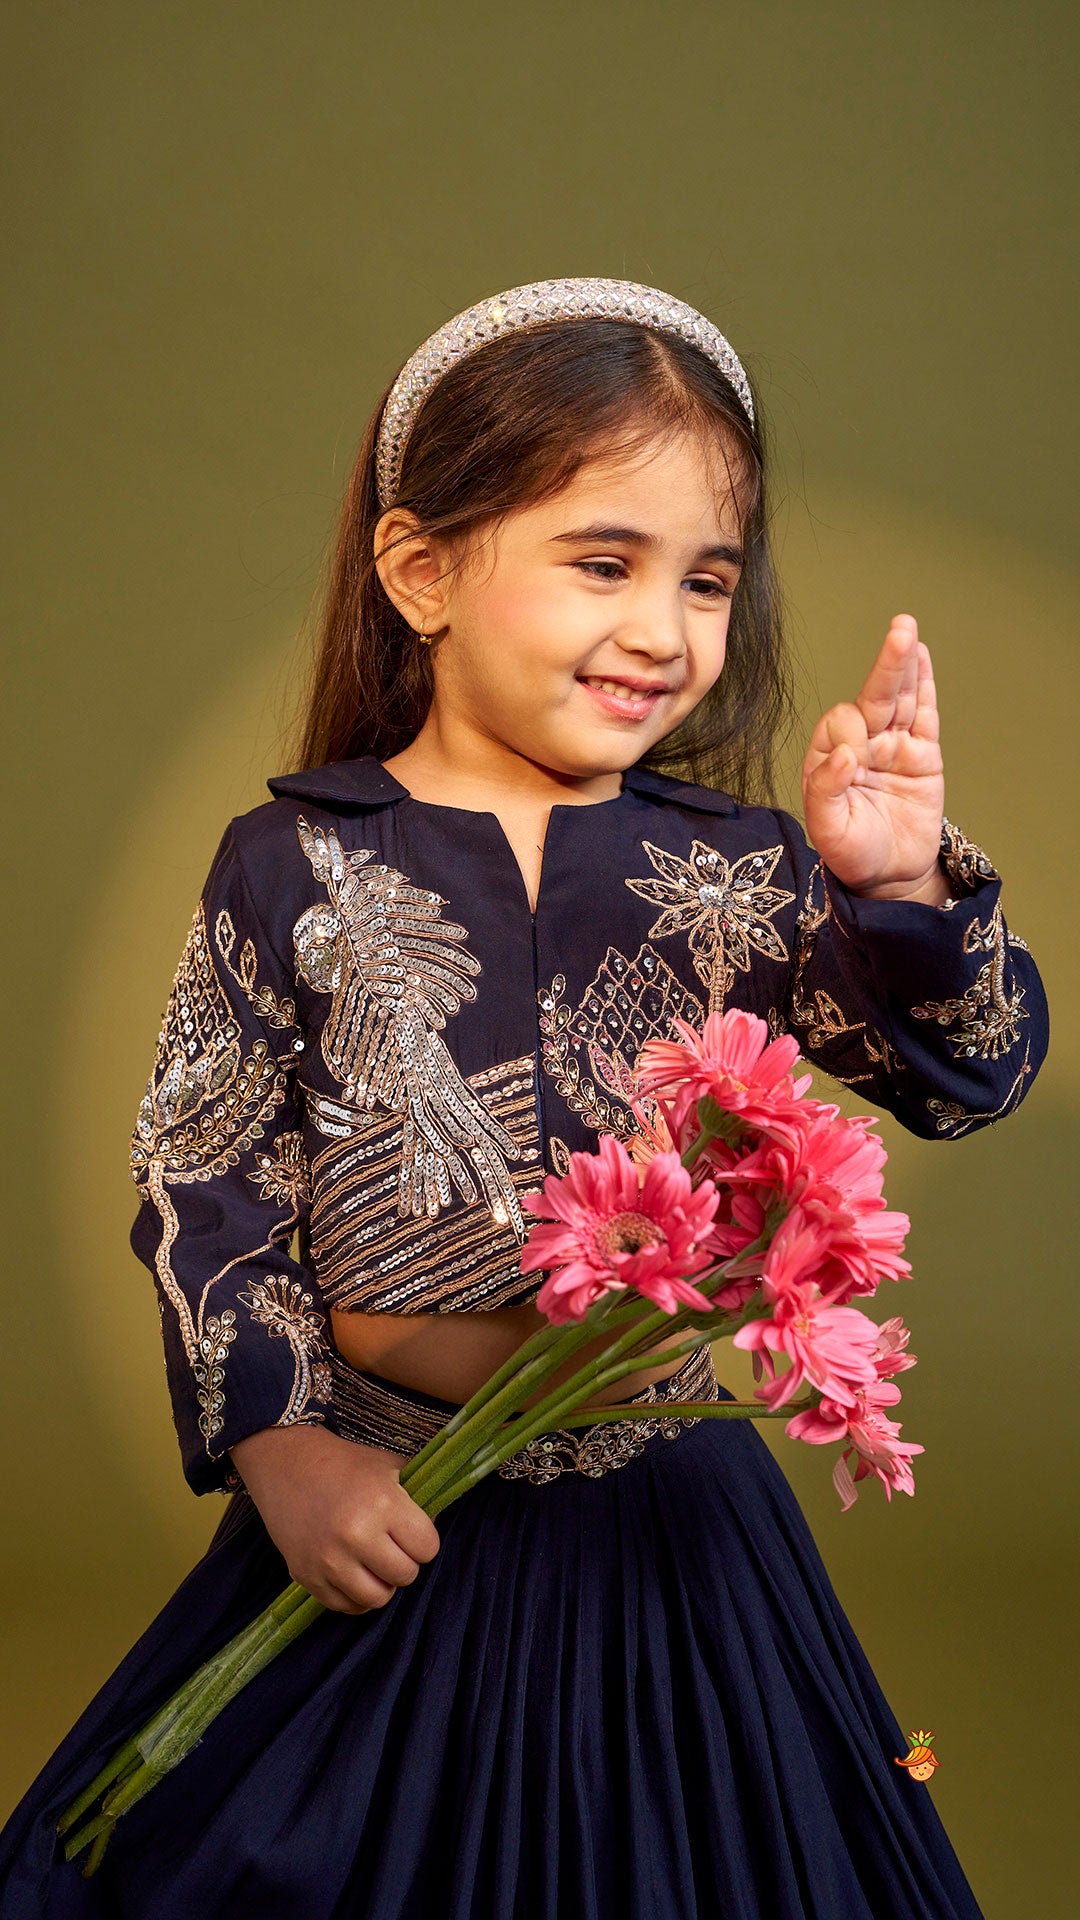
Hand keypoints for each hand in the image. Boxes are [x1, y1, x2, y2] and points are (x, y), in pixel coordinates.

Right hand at [229, 1424, 440, 1614]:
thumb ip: (419, 1498)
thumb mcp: (389, 1468)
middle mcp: (356, 1535)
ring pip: (377, 1599)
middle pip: (405, 1575)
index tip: (410, 1531)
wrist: (287, 1463)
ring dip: (381, 1583)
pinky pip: (345, 1606)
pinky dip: (354, 1594)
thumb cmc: (345, 1464)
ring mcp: (328, 1559)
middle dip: (403, 1561)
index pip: (427, 1548)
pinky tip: (352, 1572)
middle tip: (390, 1545)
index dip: (423, 1541)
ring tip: (372, 1562)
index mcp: (382, 1503)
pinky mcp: (306, 1575)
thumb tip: (437, 1528)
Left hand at [801, 615, 948, 901]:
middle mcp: (859, 744)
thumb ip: (826, 791)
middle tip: (900, 630)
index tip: (855, 763)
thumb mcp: (828, 831)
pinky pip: (924, 715)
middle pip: (873, 698)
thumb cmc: (851, 854)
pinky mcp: (922, 755)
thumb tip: (845, 756)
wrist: (889, 876)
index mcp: (827, 758)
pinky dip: (924, 686)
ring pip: (901, 700)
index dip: (849, 735)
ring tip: (907, 630)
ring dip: (905, 665)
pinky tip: (921, 655)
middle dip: (886, 667)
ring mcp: (892, 746)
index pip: (839, 725)